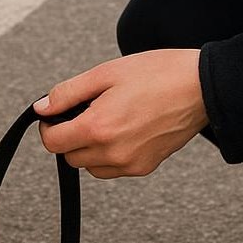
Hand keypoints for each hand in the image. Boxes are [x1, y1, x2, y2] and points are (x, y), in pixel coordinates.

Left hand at [35, 49, 209, 178]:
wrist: (201, 87)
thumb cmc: (157, 74)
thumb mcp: (105, 73)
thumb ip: (68, 93)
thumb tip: (42, 108)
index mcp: (98, 127)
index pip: (52, 142)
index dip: (48, 126)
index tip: (57, 113)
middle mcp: (112, 153)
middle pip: (69, 156)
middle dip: (70, 135)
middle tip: (87, 110)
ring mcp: (130, 164)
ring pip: (90, 166)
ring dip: (89, 148)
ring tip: (108, 119)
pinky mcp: (145, 167)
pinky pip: (113, 168)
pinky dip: (109, 154)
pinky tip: (125, 128)